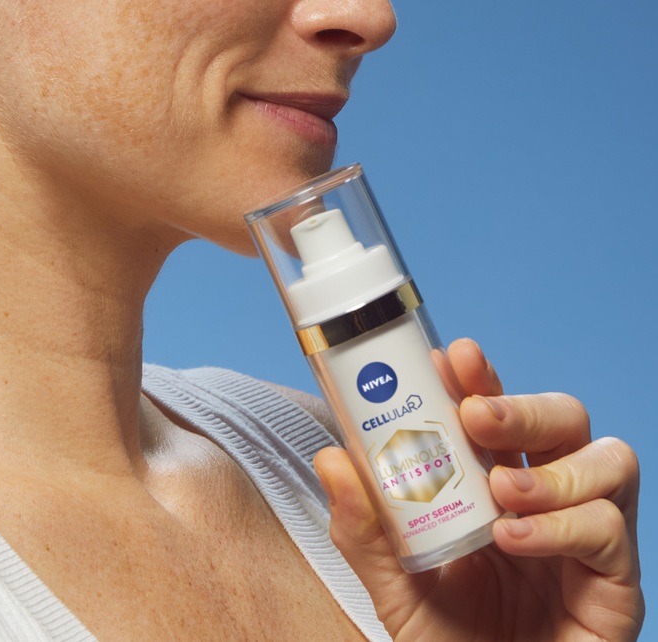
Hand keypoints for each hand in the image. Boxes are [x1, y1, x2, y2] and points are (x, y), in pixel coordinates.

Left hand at [314, 338, 643, 641]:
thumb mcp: (396, 589)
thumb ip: (365, 532)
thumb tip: (332, 460)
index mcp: (498, 488)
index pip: (500, 412)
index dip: (480, 379)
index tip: (450, 358)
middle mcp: (549, 501)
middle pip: (564, 418)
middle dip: (522, 405)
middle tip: (476, 414)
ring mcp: (587, 540)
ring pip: (607, 458)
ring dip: (551, 465)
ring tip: (501, 493)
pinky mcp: (615, 585)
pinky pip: (610, 527)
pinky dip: (562, 524)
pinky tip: (515, 540)